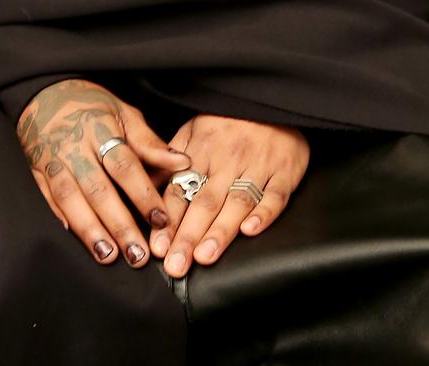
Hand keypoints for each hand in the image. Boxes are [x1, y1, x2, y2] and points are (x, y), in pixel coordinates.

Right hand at [17, 79, 189, 266]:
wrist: (42, 93)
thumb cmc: (91, 106)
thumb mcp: (124, 114)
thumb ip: (150, 144)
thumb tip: (182, 163)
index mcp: (100, 130)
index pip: (125, 166)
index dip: (143, 195)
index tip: (161, 220)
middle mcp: (74, 148)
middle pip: (98, 190)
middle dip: (119, 225)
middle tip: (138, 255)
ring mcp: (51, 161)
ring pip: (70, 199)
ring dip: (90, 230)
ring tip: (108, 256)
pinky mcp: (34, 172)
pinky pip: (45, 199)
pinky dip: (59, 219)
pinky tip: (74, 238)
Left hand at [149, 115, 309, 277]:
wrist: (273, 103)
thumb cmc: (228, 123)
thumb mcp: (192, 131)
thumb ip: (169, 161)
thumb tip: (143, 188)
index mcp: (201, 152)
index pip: (180, 191)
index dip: (168, 221)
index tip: (158, 247)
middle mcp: (227, 161)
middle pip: (204, 203)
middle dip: (188, 236)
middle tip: (176, 265)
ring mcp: (258, 166)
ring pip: (236, 202)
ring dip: (220, 231)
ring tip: (205, 257)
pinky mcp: (285, 172)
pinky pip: (276, 195)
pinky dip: (264, 213)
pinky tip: (250, 231)